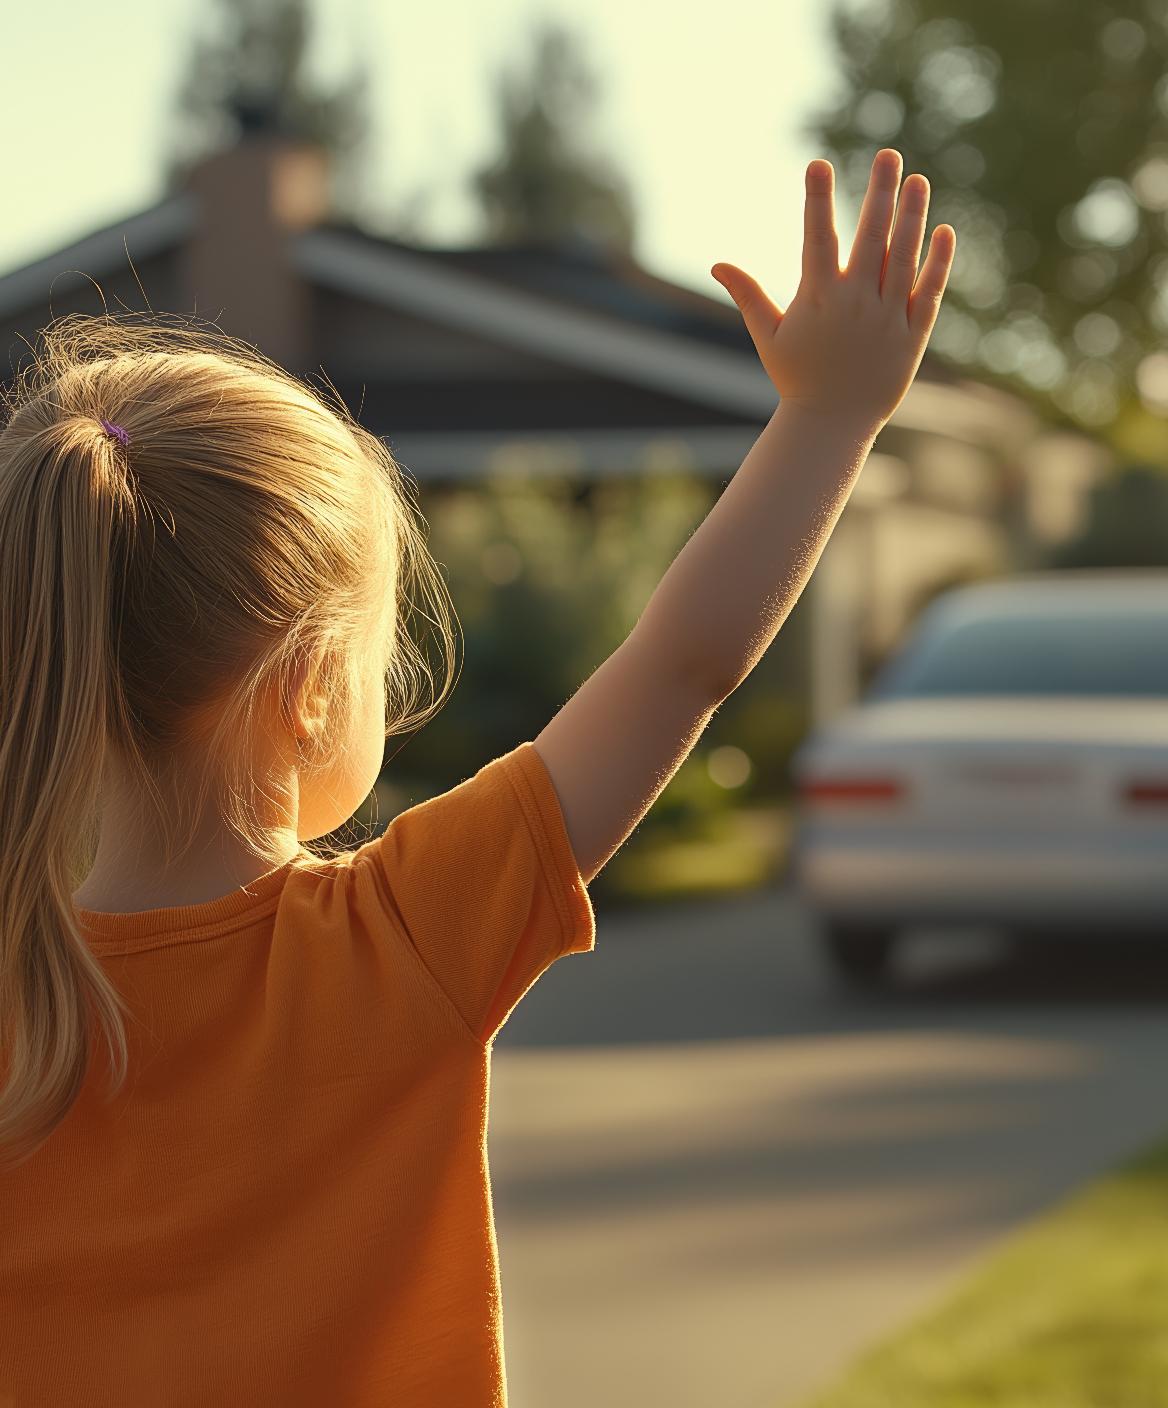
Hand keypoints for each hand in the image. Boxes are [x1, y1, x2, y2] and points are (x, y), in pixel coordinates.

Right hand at [711, 149, 956, 432]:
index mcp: (817, 300)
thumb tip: (717, 265)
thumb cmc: (797, 379)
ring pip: (904, 257)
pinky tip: (942, 229)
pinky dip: (937, 261)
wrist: (833, 425)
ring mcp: (887, 318)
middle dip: (880, 192)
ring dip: (912, 216)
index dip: (817, 200)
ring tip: (916, 180)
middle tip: (889, 155)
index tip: (818, 165)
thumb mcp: (768, 336)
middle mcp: (855, 303)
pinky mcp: (912, 335)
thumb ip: (747, 296)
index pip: (816, 238)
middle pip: (871, 237)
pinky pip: (929, 290)